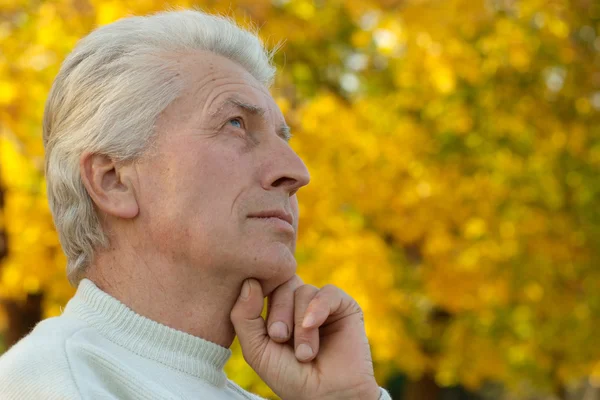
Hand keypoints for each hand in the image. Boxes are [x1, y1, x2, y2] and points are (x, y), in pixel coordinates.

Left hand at [230, 276, 380, 399]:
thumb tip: (249, 281)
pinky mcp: (344, 306)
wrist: (328, 396)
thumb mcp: (257, 350)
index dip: (259, 298)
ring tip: (304, 353)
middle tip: (280, 338)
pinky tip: (313, 326)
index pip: (264, 284)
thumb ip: (244, 317)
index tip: (264, 329)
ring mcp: (321, 303)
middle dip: (278, 312)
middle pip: (282, 283)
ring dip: (300, 323)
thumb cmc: (291, 377)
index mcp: (276, 310)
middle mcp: (298, 303)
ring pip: (303, 290)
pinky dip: (318, 308)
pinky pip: (328, 292)